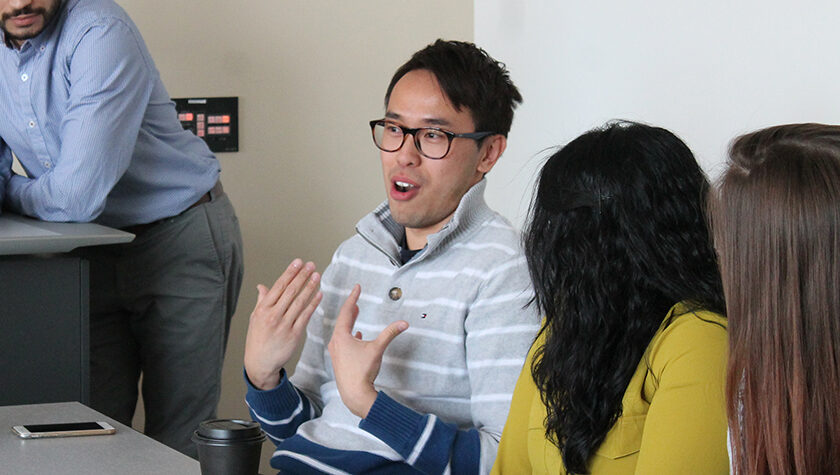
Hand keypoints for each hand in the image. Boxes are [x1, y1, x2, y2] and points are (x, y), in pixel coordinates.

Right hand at [244, 259, 322, 389]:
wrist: (260, 363)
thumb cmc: (257, 339)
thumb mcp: (255, 318)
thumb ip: (261, 301)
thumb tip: (262, 286)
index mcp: (263, 309)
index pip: (279, 286)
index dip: (290, 273)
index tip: (298, 262)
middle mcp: (273, 315)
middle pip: (291, 291)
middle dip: (302, 276)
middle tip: (311, 265)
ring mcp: (284, 325)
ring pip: (300, 302)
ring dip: (310, 287)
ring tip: (317, 276)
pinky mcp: (294, 335)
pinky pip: (306, 316)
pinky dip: (313, 304)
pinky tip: (319, 294)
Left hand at [328, 285, 408, 417]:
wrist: (354, 394)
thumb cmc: (362, 371)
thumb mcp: (377, 348)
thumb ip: (390, 333)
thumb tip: (404, 323)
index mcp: (341, 336)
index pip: (346, 312)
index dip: (352, 298)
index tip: (357, 288)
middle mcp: (336, 343)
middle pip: (342, 321)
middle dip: (350, 309)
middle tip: (354, 297)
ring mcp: (336, 352)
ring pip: (342, 332)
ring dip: (349, 322)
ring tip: (354, 313)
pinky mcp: (339, 360)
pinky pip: (343, 342)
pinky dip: (349, 335)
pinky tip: (357, 336)